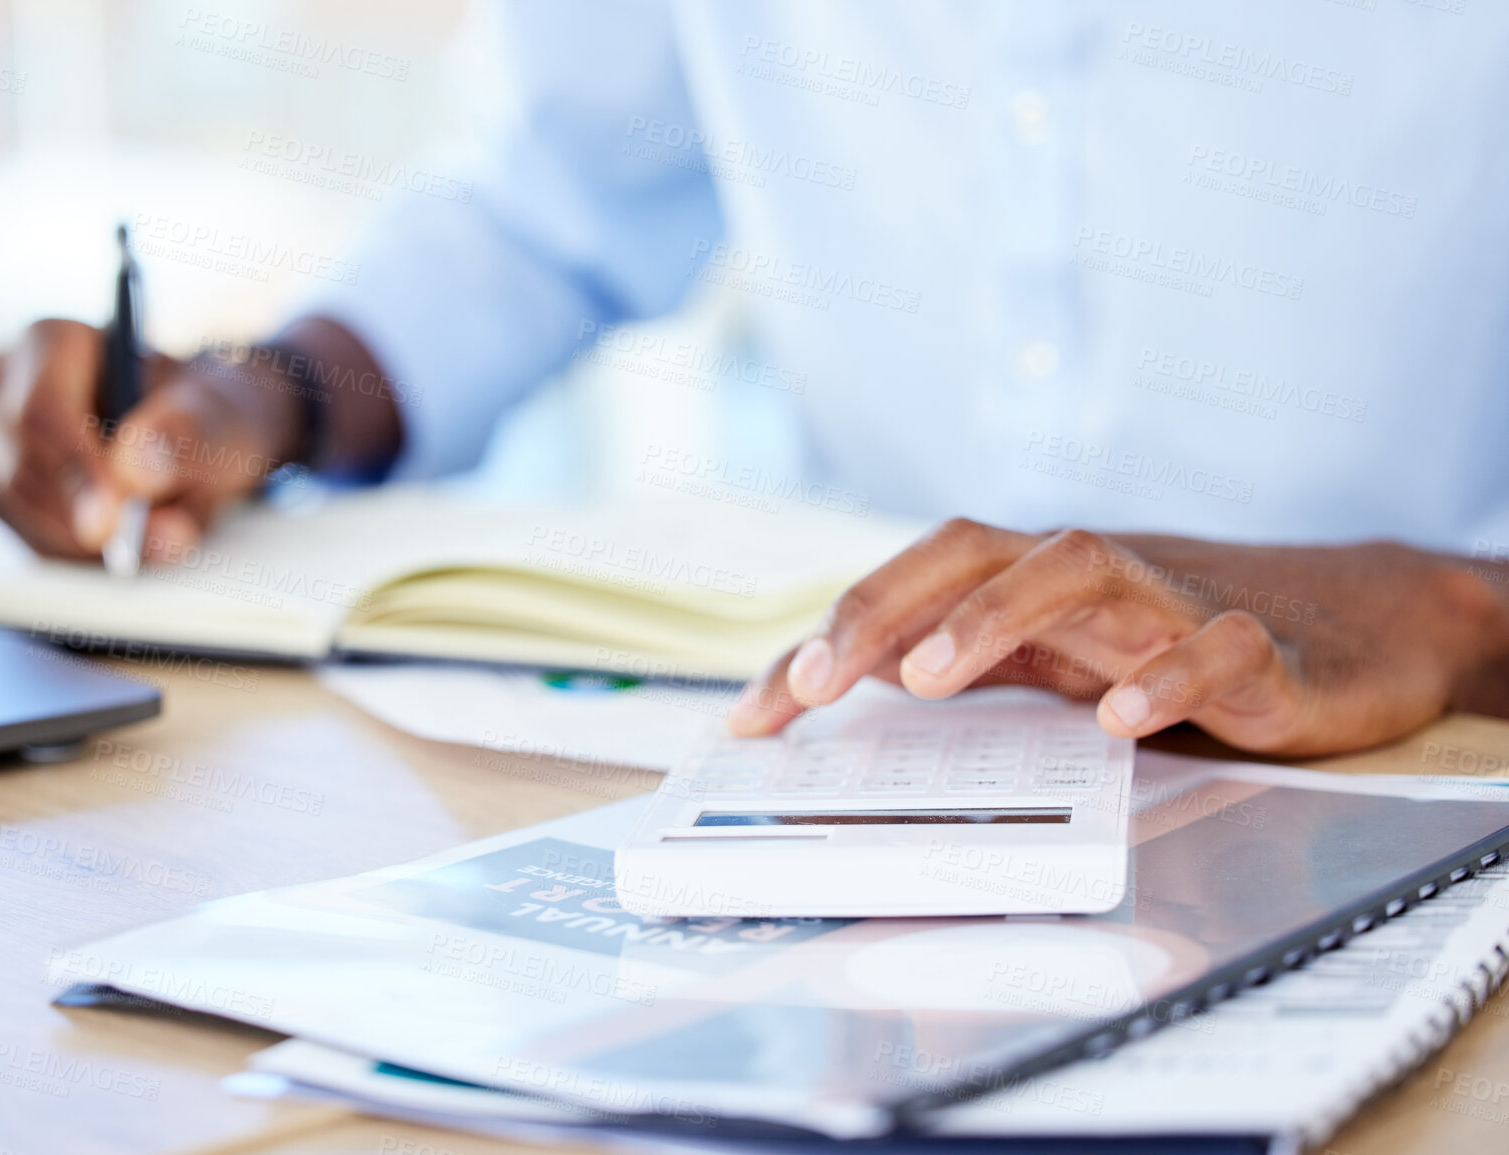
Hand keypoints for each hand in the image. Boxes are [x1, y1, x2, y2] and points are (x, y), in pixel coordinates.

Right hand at [0, 316, 399, 560]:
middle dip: (83, 519)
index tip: (113, 520)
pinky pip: (24, 534)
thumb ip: (185, 436)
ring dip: (82, 541)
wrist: (208, 436)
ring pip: (14, 506)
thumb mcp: (222, 418)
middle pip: (18, 466)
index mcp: (51, 341)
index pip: (39, 412)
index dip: (72, 472)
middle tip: (149, 543)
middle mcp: (5, 384)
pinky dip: (77, 553)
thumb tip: (136, 471)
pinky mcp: (2, 487)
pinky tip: (125, 546)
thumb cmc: (211, 415)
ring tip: (155, 537)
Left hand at [727, 520, 1508, 755]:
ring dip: (995, 616)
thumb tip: (849, 690)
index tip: (757, 714)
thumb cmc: (1173, 642)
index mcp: (1027, 584)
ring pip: (1079, 571)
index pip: (911, 584)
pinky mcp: (1258, 648)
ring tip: (932, 676)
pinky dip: (1166, 675)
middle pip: (971, 553)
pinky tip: (1120, 721)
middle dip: (883, 608)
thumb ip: (966, 667)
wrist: (1350, 626)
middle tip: (815, 682)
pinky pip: (1212, 646)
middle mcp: (1086, 577)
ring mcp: (1170, 601)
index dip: (828, 634)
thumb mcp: (1054, 660)